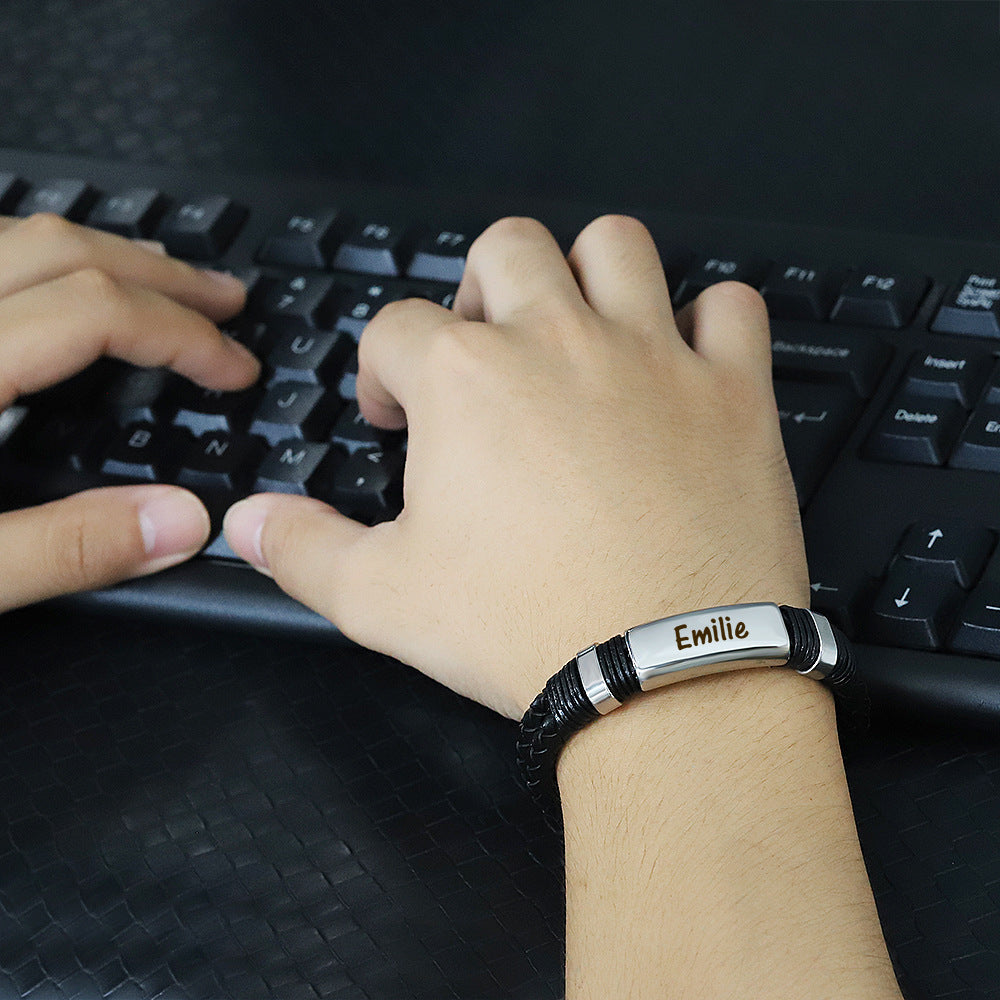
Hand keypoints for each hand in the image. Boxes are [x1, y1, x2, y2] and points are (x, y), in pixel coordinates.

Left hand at [0, 213, 258, 612]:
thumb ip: (64, 550)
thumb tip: (182, 523)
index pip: (92, 311)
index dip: (183, 333)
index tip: (235, 369)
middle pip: (59, 248)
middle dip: (159, 272)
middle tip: (227, 299)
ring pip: (10, 234)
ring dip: (100, 251)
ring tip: (159, 279)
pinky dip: (35, 260)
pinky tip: (54, 291)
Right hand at [224, 216, 806, 718]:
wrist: (663, 672)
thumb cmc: (524, 629)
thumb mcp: (383, 600)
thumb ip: (304, 549)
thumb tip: (249, 521)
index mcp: (466, 379)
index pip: (397, 327)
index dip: (384, 371)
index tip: (396, 417)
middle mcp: (558, 342)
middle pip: (507, 247)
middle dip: (481, 290)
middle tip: (485, 356)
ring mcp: (653, 358)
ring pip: (617, 245)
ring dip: (589, 274)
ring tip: (578, 334)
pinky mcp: (732, 393)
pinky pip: (732, 307)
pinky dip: (707, 321)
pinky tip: (683, 363)